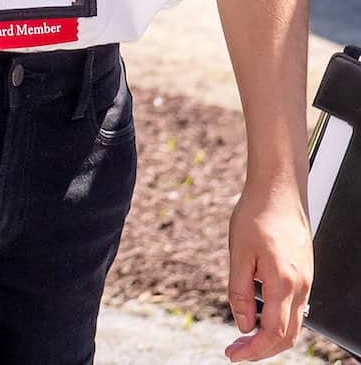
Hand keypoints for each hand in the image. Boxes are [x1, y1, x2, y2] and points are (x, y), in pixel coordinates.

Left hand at [225, 179, 311, 359]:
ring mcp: (306, 282)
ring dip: (270, 337)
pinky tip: (257, 315)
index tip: (233, 356)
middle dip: (261, 350)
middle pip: (287, 336)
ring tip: (242, 336)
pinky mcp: (304, 274)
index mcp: (284, 283)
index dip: (253, 350)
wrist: (279, 191)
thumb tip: (243, 325)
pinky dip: (278, 320)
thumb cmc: (256, 216)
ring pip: (293, 324)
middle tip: (234, 351)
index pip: (273, 334)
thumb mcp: (238, 254)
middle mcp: (301, 287)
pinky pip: (295, 308)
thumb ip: (240, 292)